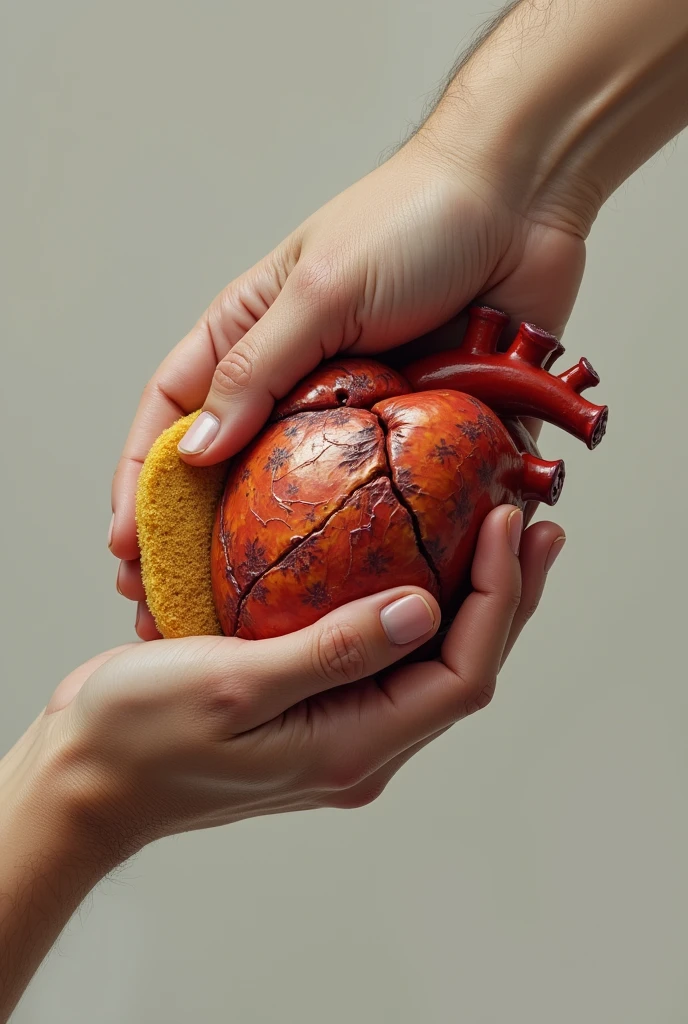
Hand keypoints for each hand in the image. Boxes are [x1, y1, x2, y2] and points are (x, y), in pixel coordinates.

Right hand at [30, 507, 562, 857]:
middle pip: (462, 669)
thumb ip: (330, 652)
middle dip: (505, 596)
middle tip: (532, 524)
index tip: (506, 524)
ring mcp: (337, 730)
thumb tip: (422, 611)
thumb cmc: (138, 739)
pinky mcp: (313, 707)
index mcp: (351, 749)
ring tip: (493, 536)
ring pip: (430, 662)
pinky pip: (386, 656)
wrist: (85, 778)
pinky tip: (413, 563)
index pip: (461, 675)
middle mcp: (359, 746)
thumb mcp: (232, 685)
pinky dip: (413, 606)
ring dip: (468, 599)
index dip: (498, 599)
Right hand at [110, 136, 582, 634]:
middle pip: (234, 470)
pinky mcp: (420, 429)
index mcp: (251, 334)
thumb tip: (195, 452)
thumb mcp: (319, 289)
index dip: (143, 480)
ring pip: (311, 496)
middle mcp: (298, 380)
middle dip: (201, 536)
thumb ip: (257, 370)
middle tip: (181, 598)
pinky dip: (380, 536)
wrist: (524, 198)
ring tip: (262, 614)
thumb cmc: (414, 219)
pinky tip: (364, 584)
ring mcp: (359, 411)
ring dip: (287, 552)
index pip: (174, 412)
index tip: (125, 543)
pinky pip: (394, 494)